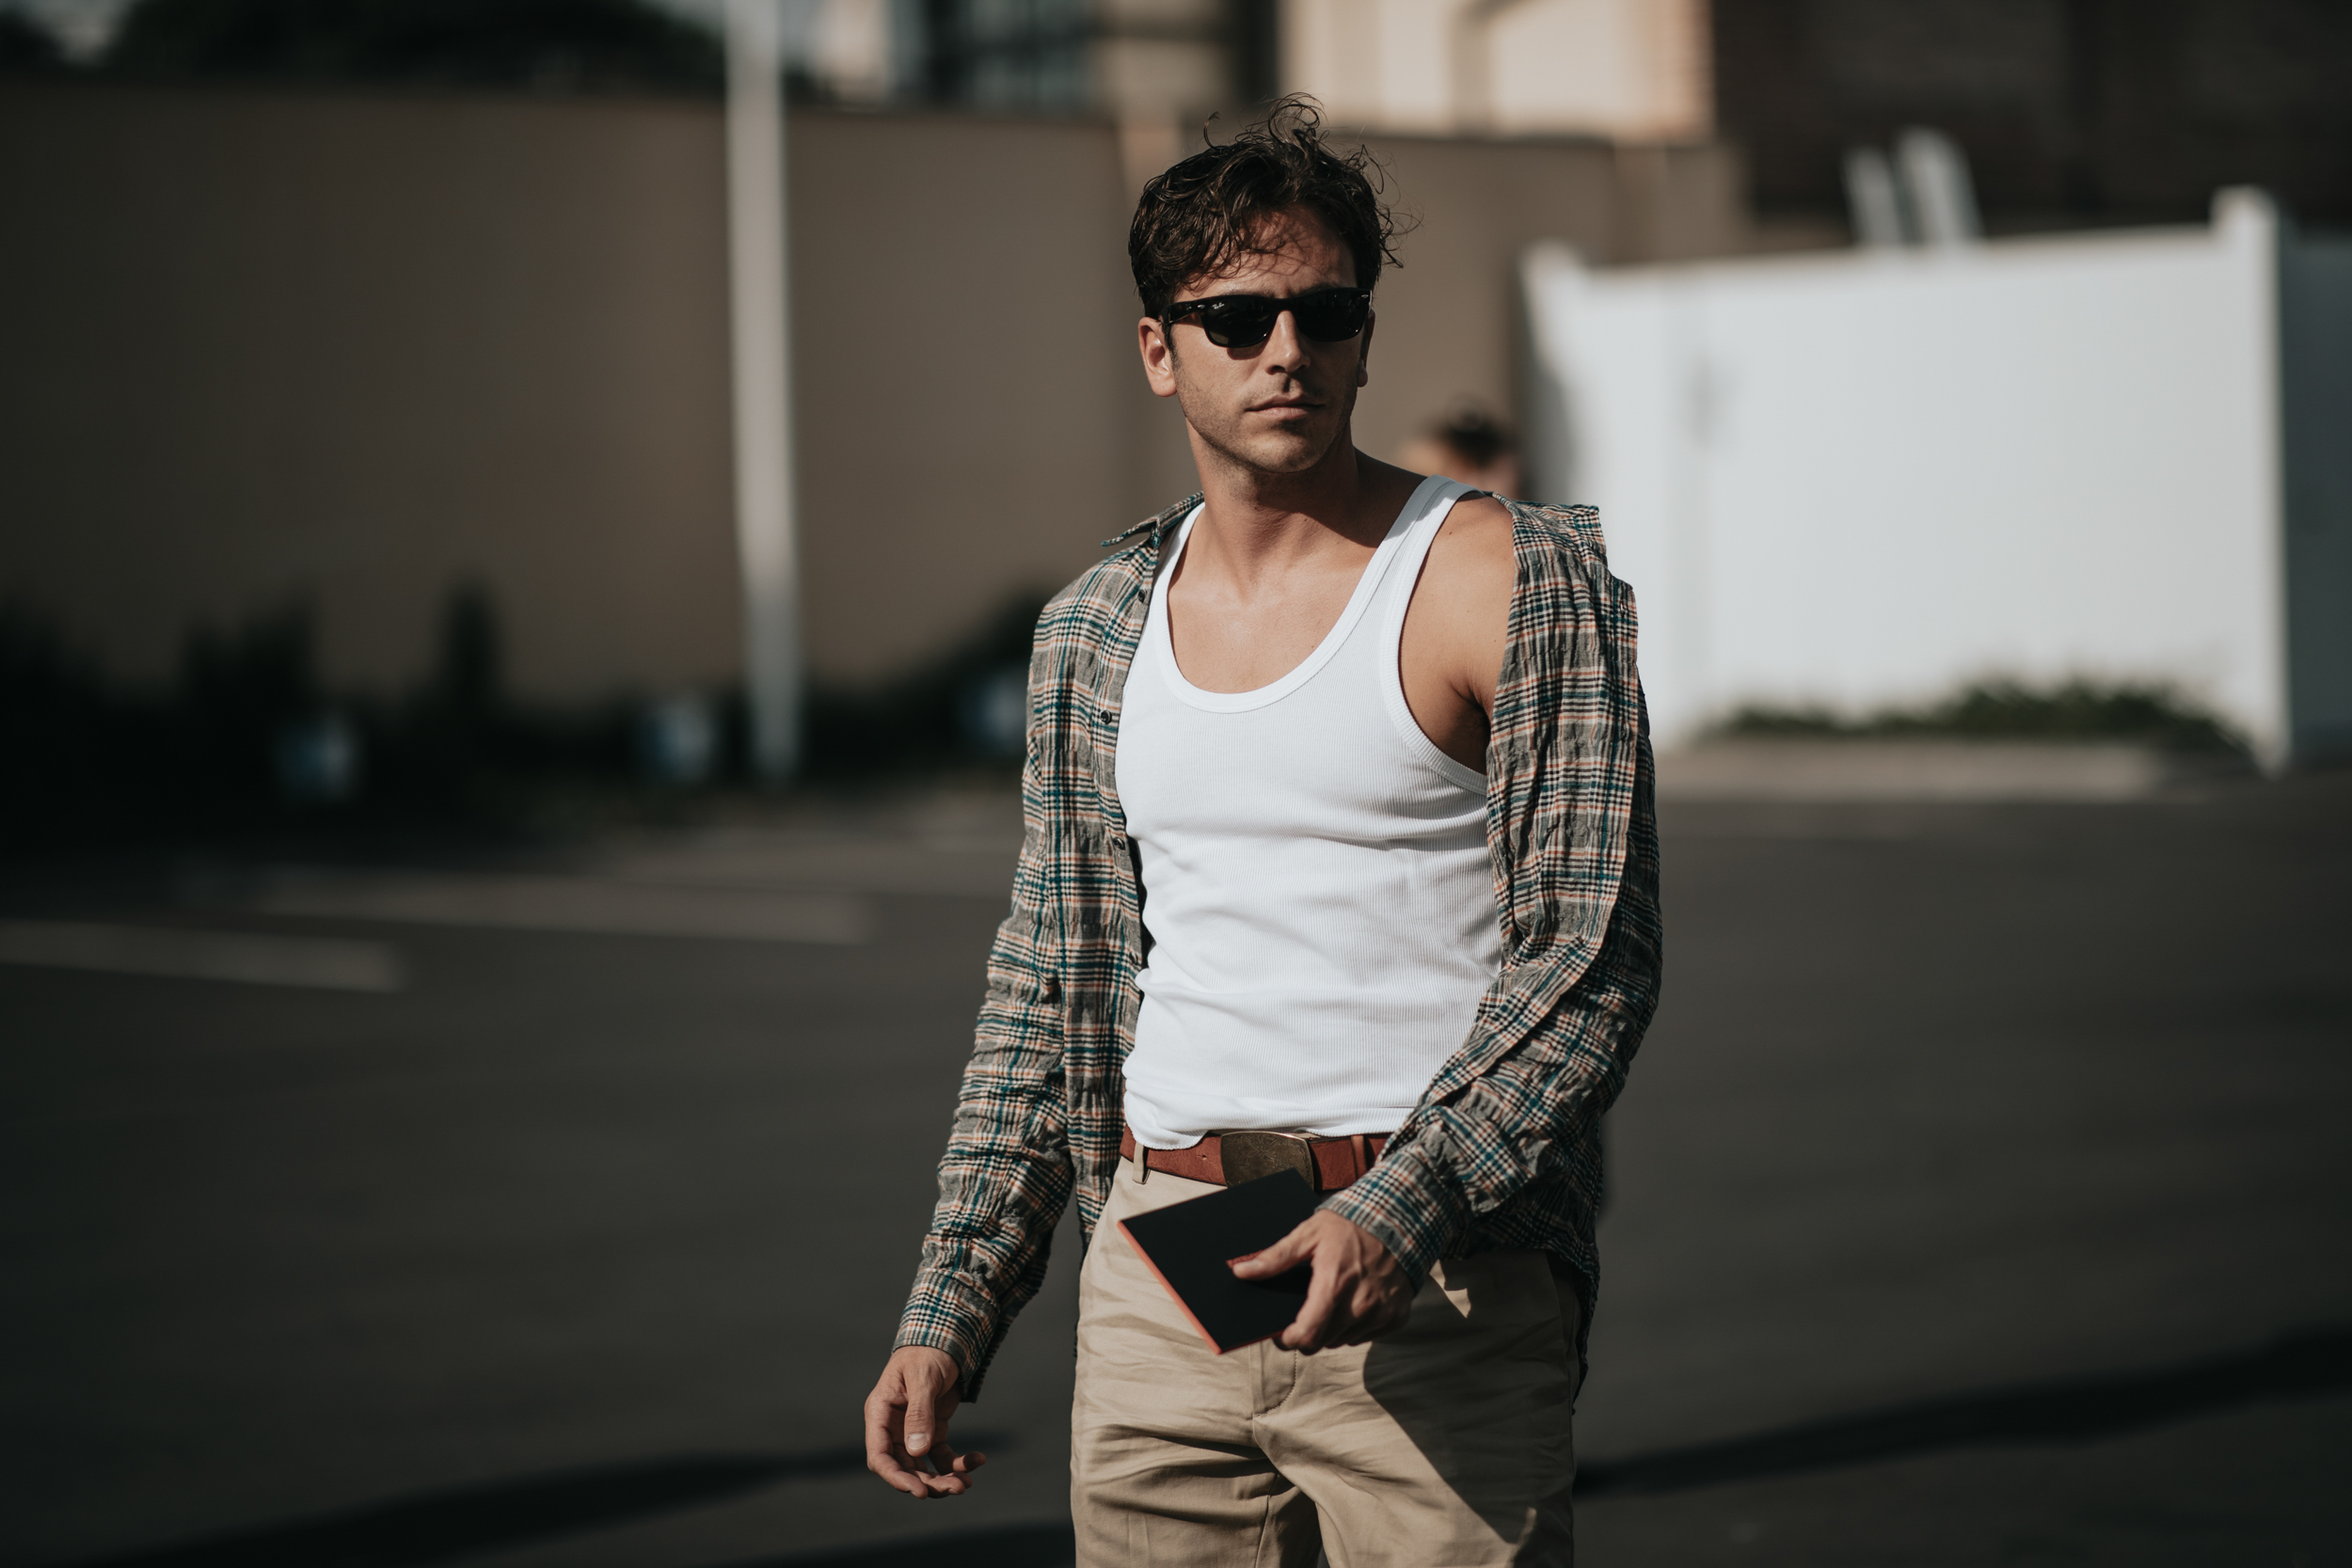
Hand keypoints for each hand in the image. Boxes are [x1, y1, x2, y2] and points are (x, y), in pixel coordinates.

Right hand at [863, 1346, 986, 1498]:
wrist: (945, 1337)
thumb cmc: (927, 1352)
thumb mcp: (924, 1379)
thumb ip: (920, 1414)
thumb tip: (917, 1452)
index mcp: (880, 1413)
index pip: (879, 1456)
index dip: (896, 1478)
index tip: (920, 1492)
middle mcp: (892, 1427)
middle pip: (904, 1468)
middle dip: (928, 1483)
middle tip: (956, 1488)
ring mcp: (912, 1431)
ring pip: (923, 1468)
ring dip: (943, 1479)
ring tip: (966, 1483)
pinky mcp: (933, 1430)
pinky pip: (942, 1456)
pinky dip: (958, 1463)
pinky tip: (978, 1460)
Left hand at [1230, 1211, 1414, 1352]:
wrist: (1399, 1220)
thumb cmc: (1348, 1226)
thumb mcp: (1308, 1234)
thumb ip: (1276, 1257)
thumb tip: (1240, 1272)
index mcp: (1335, 1283)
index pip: (1307, 1334)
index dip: (1288, 1339)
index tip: (1280, 1333)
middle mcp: (1361, 1303)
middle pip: (1322, 1342)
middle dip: (1307, 1332)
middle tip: (1303, 1312)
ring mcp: (1382, 1312)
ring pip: (1342, 1341)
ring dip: (1330, 1330)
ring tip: (1329, 1301)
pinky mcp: (1397, 1317)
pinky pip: (1365, 1336)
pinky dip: (1354, 1326)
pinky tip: (1352, 1301)